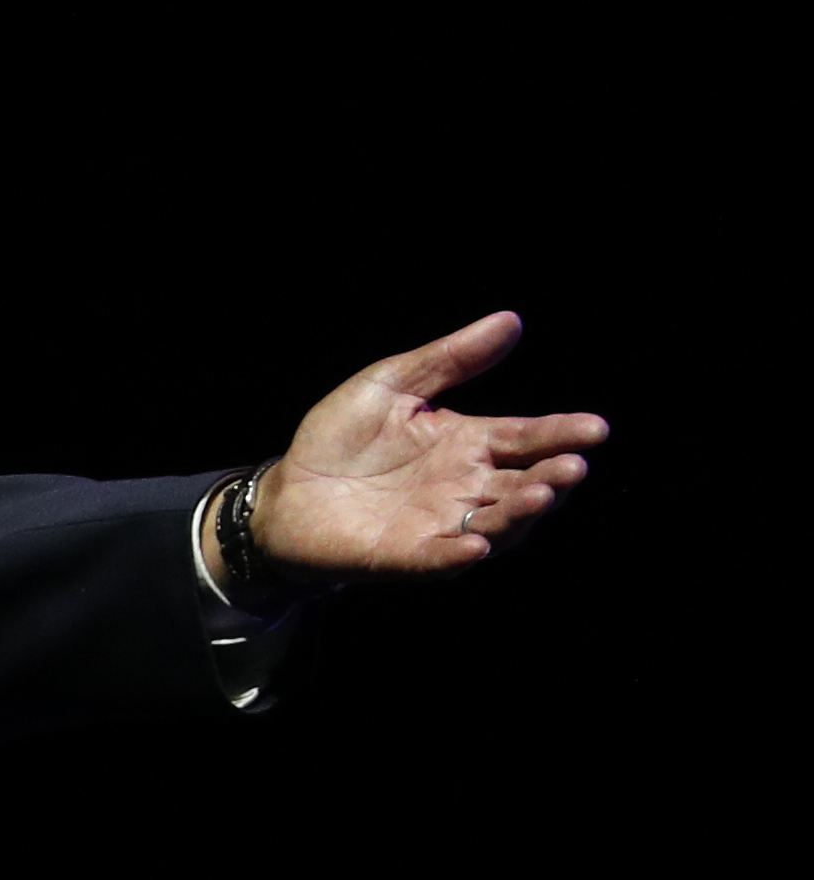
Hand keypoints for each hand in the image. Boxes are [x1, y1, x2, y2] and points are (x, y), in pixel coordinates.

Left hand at [233, 311, 607, 582]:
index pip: (524, 438)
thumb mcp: (391, 385)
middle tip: (572, 466)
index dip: (560, 434)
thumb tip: (510, 320)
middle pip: (522, 485)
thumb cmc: (339, 438)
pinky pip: (439, 559)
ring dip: (519, 514)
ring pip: (496, 525)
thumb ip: (449, 360)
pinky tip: (476, 544)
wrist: (284, 490)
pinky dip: (459, 554)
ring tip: (539, 494)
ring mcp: (439, 525)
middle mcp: (465, 488)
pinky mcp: (405, 556)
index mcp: (467, 444)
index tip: (594, 428)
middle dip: (551, 478)